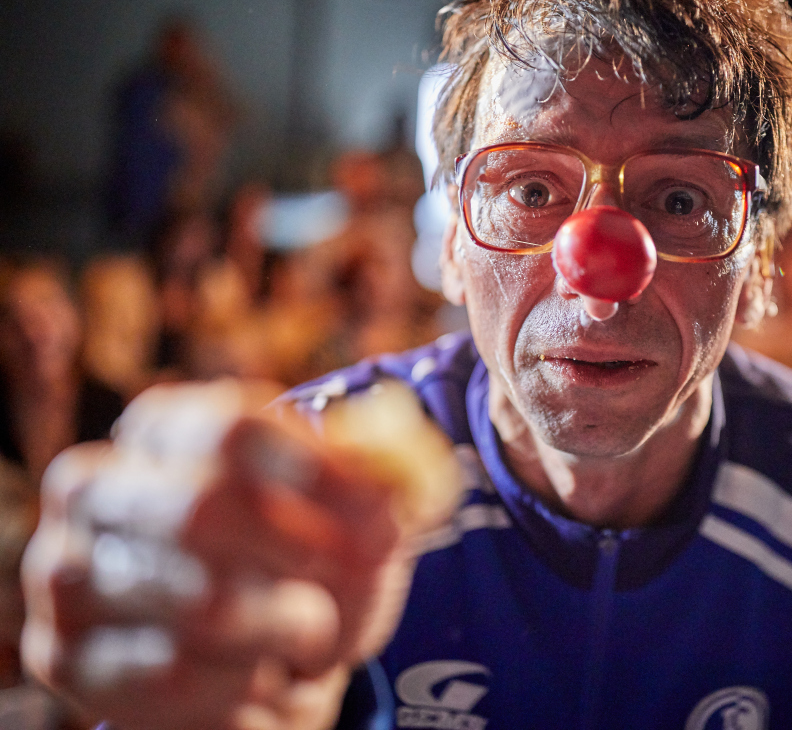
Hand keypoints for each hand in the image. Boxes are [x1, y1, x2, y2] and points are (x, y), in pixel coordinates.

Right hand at [21, 380, 453, 729]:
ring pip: (202, 606)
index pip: (234, 431)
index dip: (319, 478)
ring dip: (287, 632)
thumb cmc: (310, 571)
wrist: (261, 665)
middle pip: (203, 510)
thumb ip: (384, 484)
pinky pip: (175, 678)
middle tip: (339, 586)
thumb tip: (402, 467)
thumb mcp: (359, 521)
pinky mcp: (64, 657)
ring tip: (304, 633)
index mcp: (164, 427)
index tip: (379, 522)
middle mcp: (96, 485)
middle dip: (300, 560)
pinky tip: (258, 677)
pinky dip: (247, 688)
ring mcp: (67, 571)